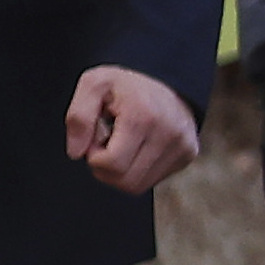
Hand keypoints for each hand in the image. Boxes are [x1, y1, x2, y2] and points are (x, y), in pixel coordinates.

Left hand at [65, 66, 200, 197]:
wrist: (165, 78)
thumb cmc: (124, 85)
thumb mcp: (93, 85)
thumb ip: (78, 117)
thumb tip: (76, 153)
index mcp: (143, 116)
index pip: (112, 164)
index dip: (94, 156)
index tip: (97, 137)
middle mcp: (169, 134)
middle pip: (125, 181)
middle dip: (106, 168)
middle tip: (106, 144)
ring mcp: (182, 147)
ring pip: (138, 186)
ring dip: (121, 172)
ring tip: (122, 146)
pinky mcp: (188, 155)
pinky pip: (152, 181)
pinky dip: (137, 170)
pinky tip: (137, 149)